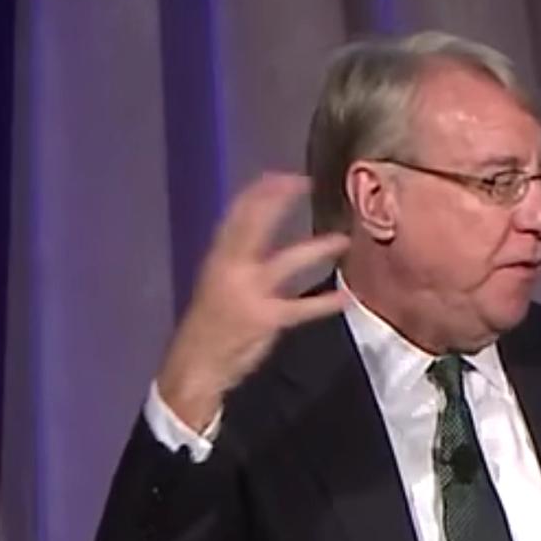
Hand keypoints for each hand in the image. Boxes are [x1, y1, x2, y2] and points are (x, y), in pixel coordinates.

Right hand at [156, 173, 350, 429]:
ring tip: (342, 240)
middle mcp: (231, 268)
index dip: (260, 192)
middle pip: (257, 225)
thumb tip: (260, 238)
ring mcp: (250, 292)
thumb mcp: (216, 283)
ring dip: (317, 249)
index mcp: (218, 258)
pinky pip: (301, 308)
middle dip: (279, 201)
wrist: (197, 364)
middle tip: (306, 183)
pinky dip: (324, 303)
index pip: (237, 215)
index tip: (283, 176)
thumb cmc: (209, 324)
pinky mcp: (266, 318)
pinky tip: (344, 297)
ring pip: (287, 262)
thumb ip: (237, 261)